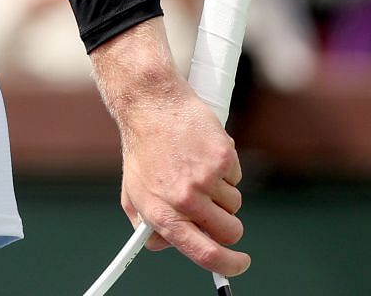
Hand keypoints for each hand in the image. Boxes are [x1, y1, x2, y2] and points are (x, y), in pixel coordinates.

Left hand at [93, 20, 249, 277]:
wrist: (150, 104)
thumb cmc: (142, 148)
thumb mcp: (133, 192)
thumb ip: (147, 224)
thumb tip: (166, 246)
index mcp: (161, 213)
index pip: (205, 253)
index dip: (228, 265)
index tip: (238, 264)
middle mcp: (184, 199)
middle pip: (230, 231)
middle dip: (228, 224)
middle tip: (214, 206)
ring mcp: (205, 179)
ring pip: (235, 204)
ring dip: (223, 193)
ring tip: (196, 169)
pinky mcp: (222, 158)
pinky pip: (237, 178)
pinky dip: (225, 170)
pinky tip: (202, 153)